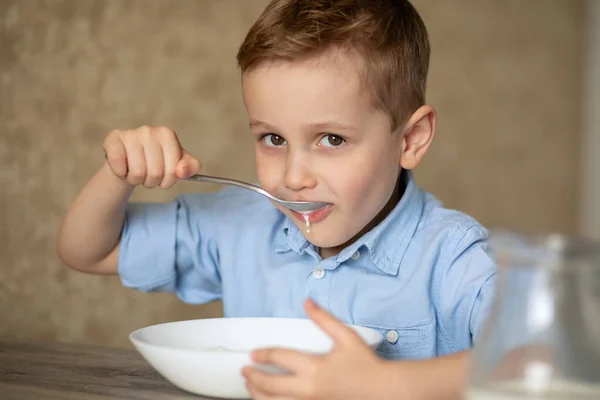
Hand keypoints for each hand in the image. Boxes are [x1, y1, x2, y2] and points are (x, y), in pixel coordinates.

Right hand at [102, 125, 200, 187]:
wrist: (129, 160)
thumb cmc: (157, 162)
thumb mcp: (178, 164)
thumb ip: (190, 167)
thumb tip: (181, 171)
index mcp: (167, 134)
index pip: (173, 170)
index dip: (168, 181)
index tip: (164, 178)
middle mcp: (149, 131)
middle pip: (155, 173)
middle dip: (152, 182)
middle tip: (148, 176)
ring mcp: (130, 134)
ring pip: (137, 173)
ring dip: (136, 180)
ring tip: (136, 172)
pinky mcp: (113, 140)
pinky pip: (119, 166)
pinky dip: (121, 174)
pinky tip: (123, 167)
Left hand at [242, 299, 386, 399]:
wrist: (385, 391)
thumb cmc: (367, 364)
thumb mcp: (346, 337)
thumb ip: (324, 319)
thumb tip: (307, 302)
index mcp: (315, 368)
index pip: (280, 358)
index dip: (264, 355)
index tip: (253, 355)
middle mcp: (310, 389)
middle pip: (270, 386)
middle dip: (253, 378)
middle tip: (245, 372)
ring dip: (258, 396)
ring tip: (251, 389)